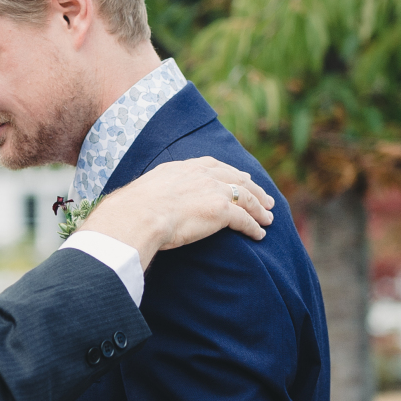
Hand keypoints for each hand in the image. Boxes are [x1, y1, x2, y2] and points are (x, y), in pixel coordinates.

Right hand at [84, 157, 274, 268]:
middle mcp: (202, 175)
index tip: (240, 178)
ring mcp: (213, 191)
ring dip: (259, 209)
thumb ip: (154, 193)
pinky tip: (259, 235)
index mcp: (183, 168)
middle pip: (236, 178)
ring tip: (268, 218)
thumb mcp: (144, 191)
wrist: (137, 215)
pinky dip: (254, 227)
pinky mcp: (221, 210)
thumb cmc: (132, 209)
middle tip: (265, 198)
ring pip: (246, 198)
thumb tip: (143, 206)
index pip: (214, 166)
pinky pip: (245, 219)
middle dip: (253, 188)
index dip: (230, 173)